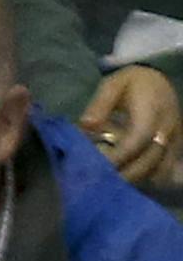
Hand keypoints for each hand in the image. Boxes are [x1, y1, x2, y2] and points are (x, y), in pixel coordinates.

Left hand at [79, 66, 181, 185]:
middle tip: (98, 180)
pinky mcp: (176, 146)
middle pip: (148, 161)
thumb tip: (86, 125)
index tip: (95, 166)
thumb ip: (99, 105)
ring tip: (112, 179)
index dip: (116, 157)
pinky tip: (128, 175)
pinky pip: (165, 169)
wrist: (158, 80)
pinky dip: (146, 176)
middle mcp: (168, 128)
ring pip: (159, 170)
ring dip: (134, 178)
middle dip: (123, 174)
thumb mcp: (112, 85)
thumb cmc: (131, 83)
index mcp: (152, 112)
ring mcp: (175, 139)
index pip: (136, 141)